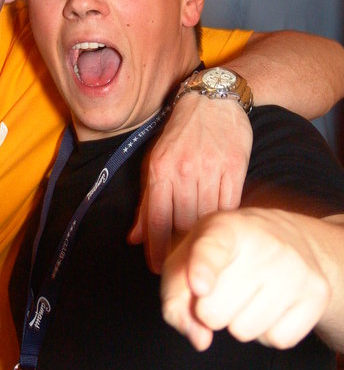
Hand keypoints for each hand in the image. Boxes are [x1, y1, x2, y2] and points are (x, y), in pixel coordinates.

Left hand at [129, 94, 251, 272]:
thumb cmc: (179, 135)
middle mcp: (185, 170)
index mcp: (160, 169)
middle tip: (180, 264)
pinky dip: (222, 221)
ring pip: (206, 216)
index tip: (158, 269)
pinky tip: (218, 230)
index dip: (156, 249)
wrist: (213, 100)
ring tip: (198, 251)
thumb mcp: (155, 162)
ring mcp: (212, 169)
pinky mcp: (235, 168)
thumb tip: (134, 239)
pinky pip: (229, 205)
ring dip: (201, 237)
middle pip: (182, 223)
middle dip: (179, 247)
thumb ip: (146, 202)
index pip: (157, 219)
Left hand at [161, 208, 331, 350]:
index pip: (211, 250)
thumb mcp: (186, 262)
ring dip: (237, 321)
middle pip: (213, 313)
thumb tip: (200, 340)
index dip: (202, 270)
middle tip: (224, 285)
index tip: (200, 286)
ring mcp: (296, 269)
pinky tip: (269, 304)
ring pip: (243, 332)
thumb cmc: (223, 254)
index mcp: (224, 227)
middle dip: (209, 310)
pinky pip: (275, 340)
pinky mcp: (318, 294)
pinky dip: (266, 331)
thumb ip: (175, 301)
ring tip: (247, 291)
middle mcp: (265, 243)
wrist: (288, 238)